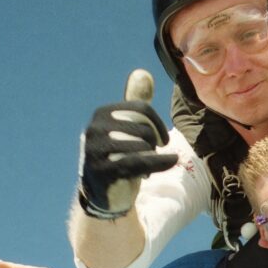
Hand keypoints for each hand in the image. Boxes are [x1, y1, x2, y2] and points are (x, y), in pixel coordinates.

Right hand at [78, 100, 177, 218]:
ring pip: (142, 146)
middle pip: (143, 129)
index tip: (163, 140)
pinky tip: (173, 160)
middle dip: (154, 145)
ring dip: (152, 158)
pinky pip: (140, 161)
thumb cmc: (120, 157)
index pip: (141, 109)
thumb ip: (135, 104)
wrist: (105, 194)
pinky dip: (161, 161)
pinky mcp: (102, 171)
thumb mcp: (127, 129)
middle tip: (148, 158)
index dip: (158, 124)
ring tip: (146, 167)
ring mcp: (95, 150)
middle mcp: (94, 129)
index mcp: (102, 114)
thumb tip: (142, 72)